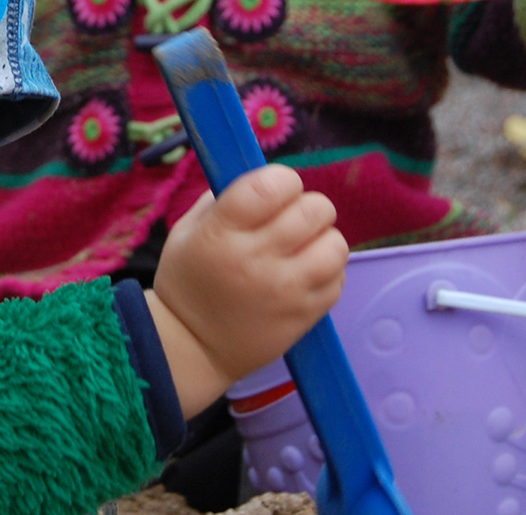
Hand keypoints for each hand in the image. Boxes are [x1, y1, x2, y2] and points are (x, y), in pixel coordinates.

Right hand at [145, 165, 345, 416]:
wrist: (192, 347)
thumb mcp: (188, 230)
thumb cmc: (187, 281)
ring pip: (335, 244)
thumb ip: (224, 199)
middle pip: (314, 209)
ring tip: (302, 248)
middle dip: (305, 206)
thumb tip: (264, 179)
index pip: (272, 185)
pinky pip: (338, 279)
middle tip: (289, 220)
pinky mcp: (305, 316)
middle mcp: (258, 259)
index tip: (274, 190)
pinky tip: (304, 274)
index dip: (282, 180)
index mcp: (223, 232)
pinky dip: (327, 271)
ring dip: (322, 239)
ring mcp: (286, 291)